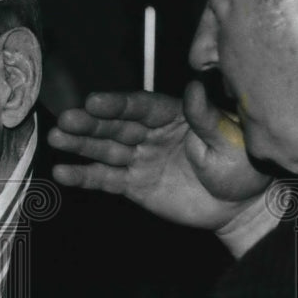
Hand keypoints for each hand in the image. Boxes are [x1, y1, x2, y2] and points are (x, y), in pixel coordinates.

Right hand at [47, 81, 271, 229]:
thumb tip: (194, 89)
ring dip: (80, 144)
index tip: (94, 101)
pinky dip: (84, 176)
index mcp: (173, 114)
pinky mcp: (134, 184)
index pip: (140, 106)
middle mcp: (151, 133)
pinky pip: (106, 179)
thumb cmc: (242, 167)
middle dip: (90, 123)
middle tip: (66, 120)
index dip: (117, 104)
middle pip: (115, 126)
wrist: (240, 207)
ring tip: (56, 138)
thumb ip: (207, 118)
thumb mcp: (230, 140)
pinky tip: (63, 172)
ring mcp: (140, 158)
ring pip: (105, 149)